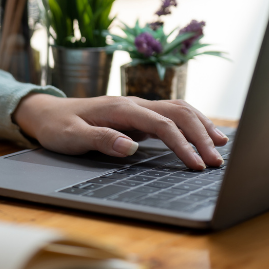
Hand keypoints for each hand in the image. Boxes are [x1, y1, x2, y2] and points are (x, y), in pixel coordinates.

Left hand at [13, 94, 227, 170]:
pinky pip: (171, 116)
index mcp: (121, 109)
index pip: (161, 124)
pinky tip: (204, 136)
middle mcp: (134, 104)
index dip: (182, 143)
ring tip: (221, 147)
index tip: (195, 164)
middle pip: (178, 113)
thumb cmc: (58, 127)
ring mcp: (137, 108)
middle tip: (217, 162)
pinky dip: (191, 124)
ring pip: (179, 110)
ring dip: (201, 126)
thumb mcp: (71, 137)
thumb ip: (100, 139)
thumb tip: (130, 147)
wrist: (47, 113)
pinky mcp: (138, 116)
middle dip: (201, 135)